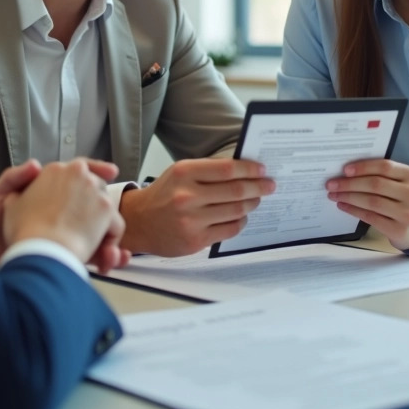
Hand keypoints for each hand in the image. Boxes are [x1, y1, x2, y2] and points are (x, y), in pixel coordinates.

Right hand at [2, 158, 130, 273]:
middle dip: (94, 205)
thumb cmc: (25, 230)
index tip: (105, 175)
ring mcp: (94, 189)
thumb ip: (20, 196)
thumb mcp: (12, 206)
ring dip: (103, 225)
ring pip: (106, 206)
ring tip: (94, 247)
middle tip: (88, 228)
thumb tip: (19, 194)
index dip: (87, 175)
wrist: (42, 248)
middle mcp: (78, 173)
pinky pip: (115, 224)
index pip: (77, 167)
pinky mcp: (106, 208)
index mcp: (55, 170)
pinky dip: (111, 238)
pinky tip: (103, 254)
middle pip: (95, 185)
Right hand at [118, 158, 274, 255]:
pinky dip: (240, 221)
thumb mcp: (179, 173)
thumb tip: (243, 170)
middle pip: (235, 191)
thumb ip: (208, 171)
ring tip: (256, 199)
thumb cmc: (163, 195)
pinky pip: (229, 230)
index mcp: (184, 173)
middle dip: (258, 187)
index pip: (227, 169)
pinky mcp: (195, 240)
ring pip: (236, 211)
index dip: (249, 170)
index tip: (262, 170)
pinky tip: (241, 216)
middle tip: (270, 185)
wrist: (139, 223)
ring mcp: (192, 220)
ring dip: (251, 204)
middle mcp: (187, 196)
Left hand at [326, 159, 408, 250]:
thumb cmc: (402, 198)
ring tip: (334, 195)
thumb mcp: (400, 183)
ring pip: (372, 202)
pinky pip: (371, 217)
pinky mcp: (399, 229)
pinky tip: (343, 206)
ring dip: (349, 197)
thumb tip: (347, 172)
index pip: (385, 167)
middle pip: (376, 185)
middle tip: (331, 184)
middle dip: (350, 184)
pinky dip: (353, 210)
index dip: (363, 167)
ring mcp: (407, 213)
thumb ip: (381, 175)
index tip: (345, 170)